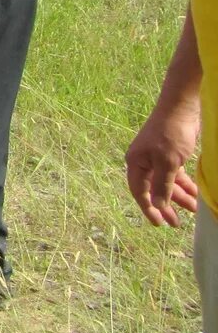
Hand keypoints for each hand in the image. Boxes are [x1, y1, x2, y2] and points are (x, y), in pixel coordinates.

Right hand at [126, 104, 201, 226]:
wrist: (181, 108)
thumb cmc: (170, 134)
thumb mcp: (168, 163)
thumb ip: (163, 185)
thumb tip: (158, 206)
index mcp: (136, 162)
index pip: (140, 191)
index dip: (149, 208)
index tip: (160, 224)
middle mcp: (144, 162)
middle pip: (154, 189)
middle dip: (166, 206)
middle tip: (177, 224)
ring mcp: (157, 158)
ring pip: (168, 183)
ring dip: (180, 196)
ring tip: (194, 209)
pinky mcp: (170, 155)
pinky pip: (176, 175)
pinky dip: (185, 185)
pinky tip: (196, 193)